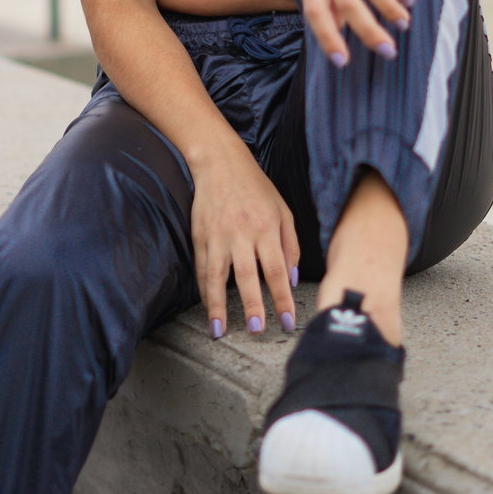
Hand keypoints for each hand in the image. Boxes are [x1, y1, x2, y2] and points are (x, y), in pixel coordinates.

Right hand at [191, 138, 298, 336]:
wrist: (220, 163)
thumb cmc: (256, 188)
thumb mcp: (283, 211)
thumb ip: (291, 245)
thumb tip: (293, 279)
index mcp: (266, 228)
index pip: (277, 270)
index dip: (283, 298)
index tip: (288, 321)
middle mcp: (241, 234)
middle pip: (247, 276)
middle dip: (252, 305)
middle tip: (257, 329)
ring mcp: (217, 236)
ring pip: (216, 277)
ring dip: (218, 306)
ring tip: (219, 330)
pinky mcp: (200, 236)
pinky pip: (201, 268)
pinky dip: (204, 291)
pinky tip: (209, 308)